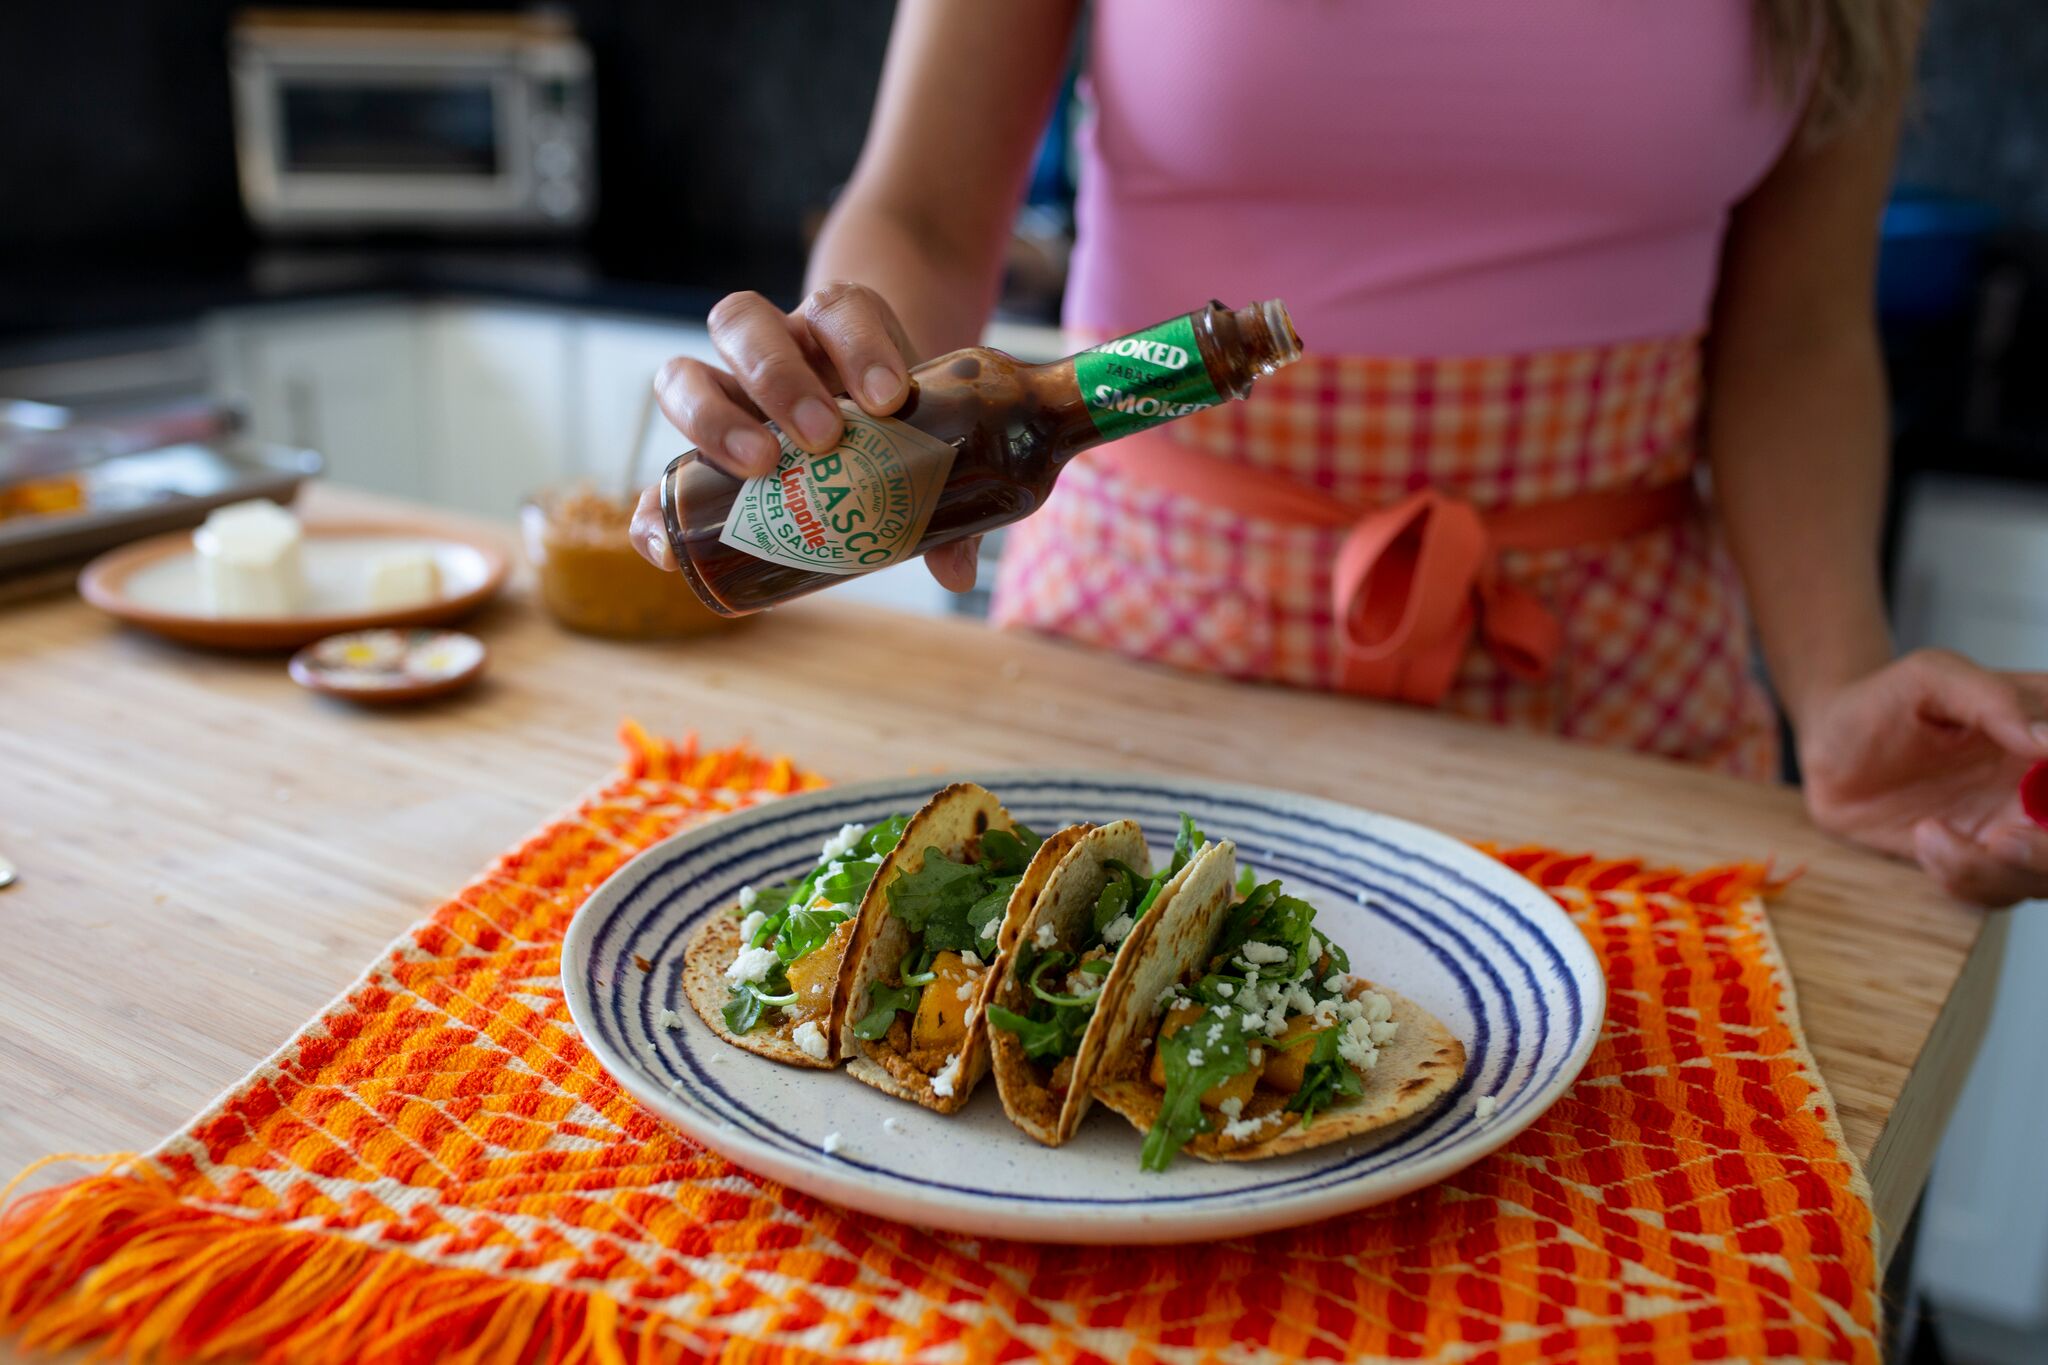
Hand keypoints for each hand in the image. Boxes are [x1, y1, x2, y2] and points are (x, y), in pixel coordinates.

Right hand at [629, 282, 980, 591]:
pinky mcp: (700, 451)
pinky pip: (661, 472)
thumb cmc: (896, 425)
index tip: (889, 398)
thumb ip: (944, 501)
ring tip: (759, 467)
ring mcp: (725, 394)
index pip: (838, 308)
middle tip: (821, 436)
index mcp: (834, 329)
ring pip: (684, 372)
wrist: (862, 412)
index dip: (860, 344)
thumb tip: (955, 573)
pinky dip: (654, 507)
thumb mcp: (925, 443)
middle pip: (743, 323)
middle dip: (778, 377)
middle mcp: (772, 348)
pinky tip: (666, 545)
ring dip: (713, 419)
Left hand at [1798, 649, 2047, 905]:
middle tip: (2001, 840)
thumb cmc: (1884, 701)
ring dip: (1998, 870)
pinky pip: (2000, 893)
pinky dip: (1965, 878)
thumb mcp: (1931, 677)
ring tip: (1929, 833)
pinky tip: (1924, 838)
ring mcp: (2022, 826)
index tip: (2040, 778)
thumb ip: (1992, 698)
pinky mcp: (1984, 860)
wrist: (1830, 746)